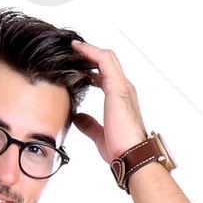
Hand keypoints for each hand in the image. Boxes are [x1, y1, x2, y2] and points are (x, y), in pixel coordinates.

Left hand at [67, 40, 148, 169]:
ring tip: (72, 47)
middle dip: (89, 55)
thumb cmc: (119, 148)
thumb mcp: (98, 134)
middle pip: (107, 61)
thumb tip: (78, 118)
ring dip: (89, 50)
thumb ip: (89, 124)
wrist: (131, 154)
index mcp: (120, 98)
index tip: (76, 65)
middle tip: (71, 52)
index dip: (91, 67)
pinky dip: (90, 52)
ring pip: (106, 57)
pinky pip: (104, 61)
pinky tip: (77, 49)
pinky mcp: (117, 87)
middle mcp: (124, 88)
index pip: (106, 74)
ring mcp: (122, 86)